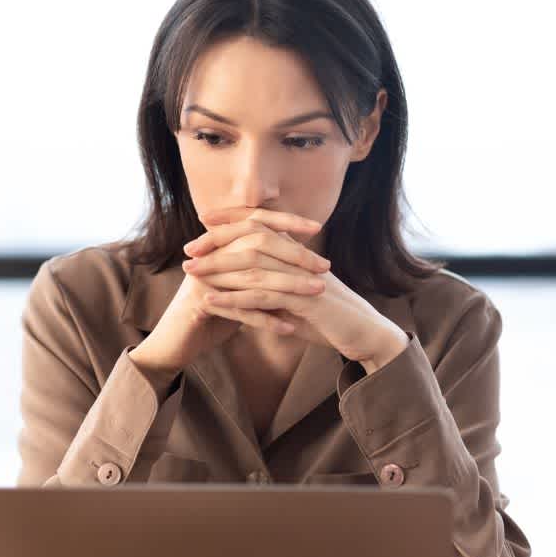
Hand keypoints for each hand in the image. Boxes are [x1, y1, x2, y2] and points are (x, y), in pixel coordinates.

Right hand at [128, 211, 327, 381]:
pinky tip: (290, 328)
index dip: (284, 221)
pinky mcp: (199, 304)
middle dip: (294, 254)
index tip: (316, 227)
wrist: (175, 343)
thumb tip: (293, 253)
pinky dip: (266, 320)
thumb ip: (258, 267)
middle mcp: (209, 255)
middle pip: (256, 244)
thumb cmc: (214, 312)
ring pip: (251, 276)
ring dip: (288, 285)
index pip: (254, 222)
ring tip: (317, 292)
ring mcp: (202, 277)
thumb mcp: (238, 284)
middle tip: (325, 266)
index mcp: (219, 245)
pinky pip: (238, 309)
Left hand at [186, 207, 409, 370]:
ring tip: (191, 274)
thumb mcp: (299, 300)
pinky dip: (232, 299)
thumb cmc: (333, 320)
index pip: (263, 226)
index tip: (204, 223)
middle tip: (188, 251)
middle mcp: (301, 259)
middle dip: (217, 243)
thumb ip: (276, 291)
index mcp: (300, 255)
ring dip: (218, 269)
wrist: (366, 335)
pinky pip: (263, 296)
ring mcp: (303, 278)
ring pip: (253, 264)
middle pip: (252, 238)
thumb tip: (249, 290)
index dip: (233, 221)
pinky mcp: (306, 301)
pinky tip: (210, 302)